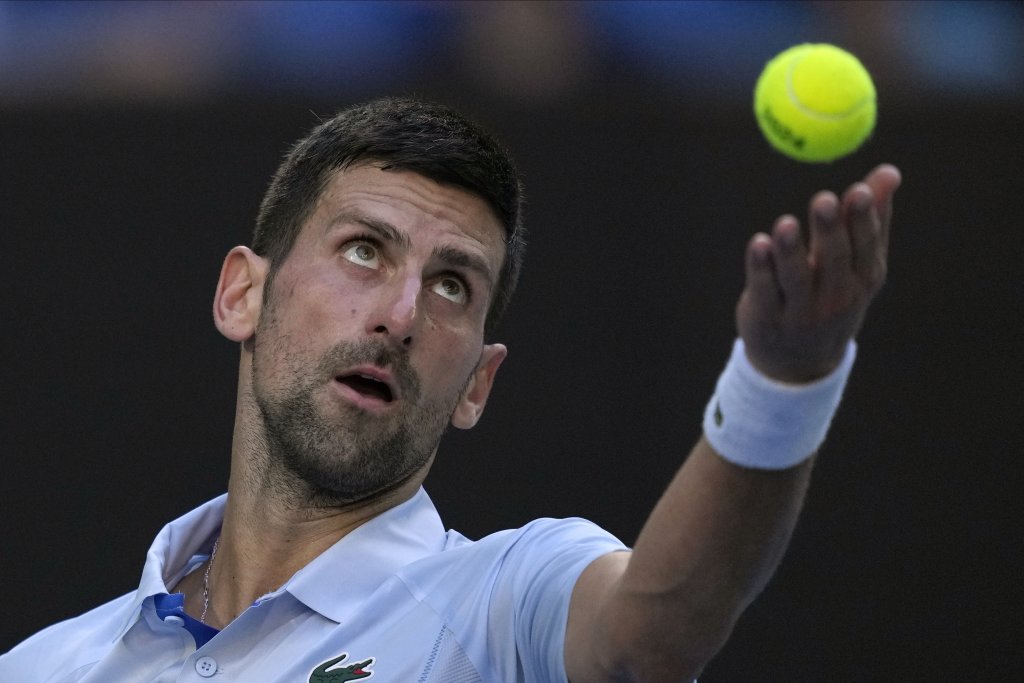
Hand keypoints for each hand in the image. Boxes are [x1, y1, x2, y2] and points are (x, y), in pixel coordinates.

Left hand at [737, 164, 901, 382]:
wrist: (800, 361)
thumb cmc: (832, 294)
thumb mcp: (857, 264)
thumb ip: (871, 217)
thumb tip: (889, 171)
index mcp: (863, 280)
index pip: (865, 247)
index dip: (863, 220)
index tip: (858, 190)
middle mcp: (836, 298)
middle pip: (833, 261)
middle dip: (829, 230)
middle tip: (823, 200)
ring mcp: (801, 313)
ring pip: (796, 278)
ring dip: (790, 250)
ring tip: (786, 224)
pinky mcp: (767, 319)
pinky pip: (764, 290)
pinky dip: (760, 268)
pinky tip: (758, 244)